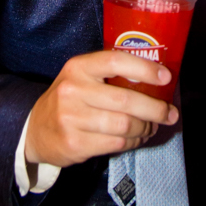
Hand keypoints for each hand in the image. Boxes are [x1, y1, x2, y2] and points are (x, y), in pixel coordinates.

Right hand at [24, 50, 176, 166]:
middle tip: (169, 113)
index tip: (166, 76)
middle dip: (155, 109)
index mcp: (78, 67)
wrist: (35, 129)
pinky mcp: (75, 143)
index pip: (116, 61)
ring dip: (145, 128)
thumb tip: (156, 80)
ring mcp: (72, 118)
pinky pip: (116, 144)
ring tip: (152, 127)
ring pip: (124, 125)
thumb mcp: (81, 77)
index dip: (144, 69)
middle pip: (126, 100)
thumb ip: (110, 75)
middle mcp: (73, 90)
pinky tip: (137, 139)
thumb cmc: (69, 99)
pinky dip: (134, 142)